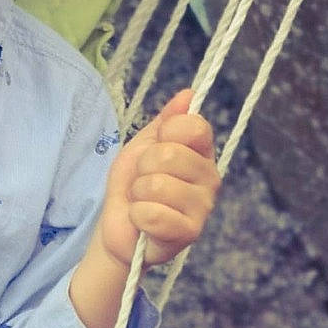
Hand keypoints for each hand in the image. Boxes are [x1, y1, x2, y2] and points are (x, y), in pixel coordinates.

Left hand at [95, 91, 220, 269]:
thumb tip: (188, 94)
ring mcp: (203, 207)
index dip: (166, 133)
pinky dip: (138, 216)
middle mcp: (210, 178)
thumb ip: (166, 121)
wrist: (118, 227)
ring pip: (158, 185)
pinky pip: (154, 214)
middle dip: (142, 167)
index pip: (194, 126)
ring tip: (143, 202)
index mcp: (201, 152)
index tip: (156, 146)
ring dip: (138, 194)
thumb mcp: (143, 145)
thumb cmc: (133, 185)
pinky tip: (144, 222)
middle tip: (143, 181)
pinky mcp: (190, 233)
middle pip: (170, 154)